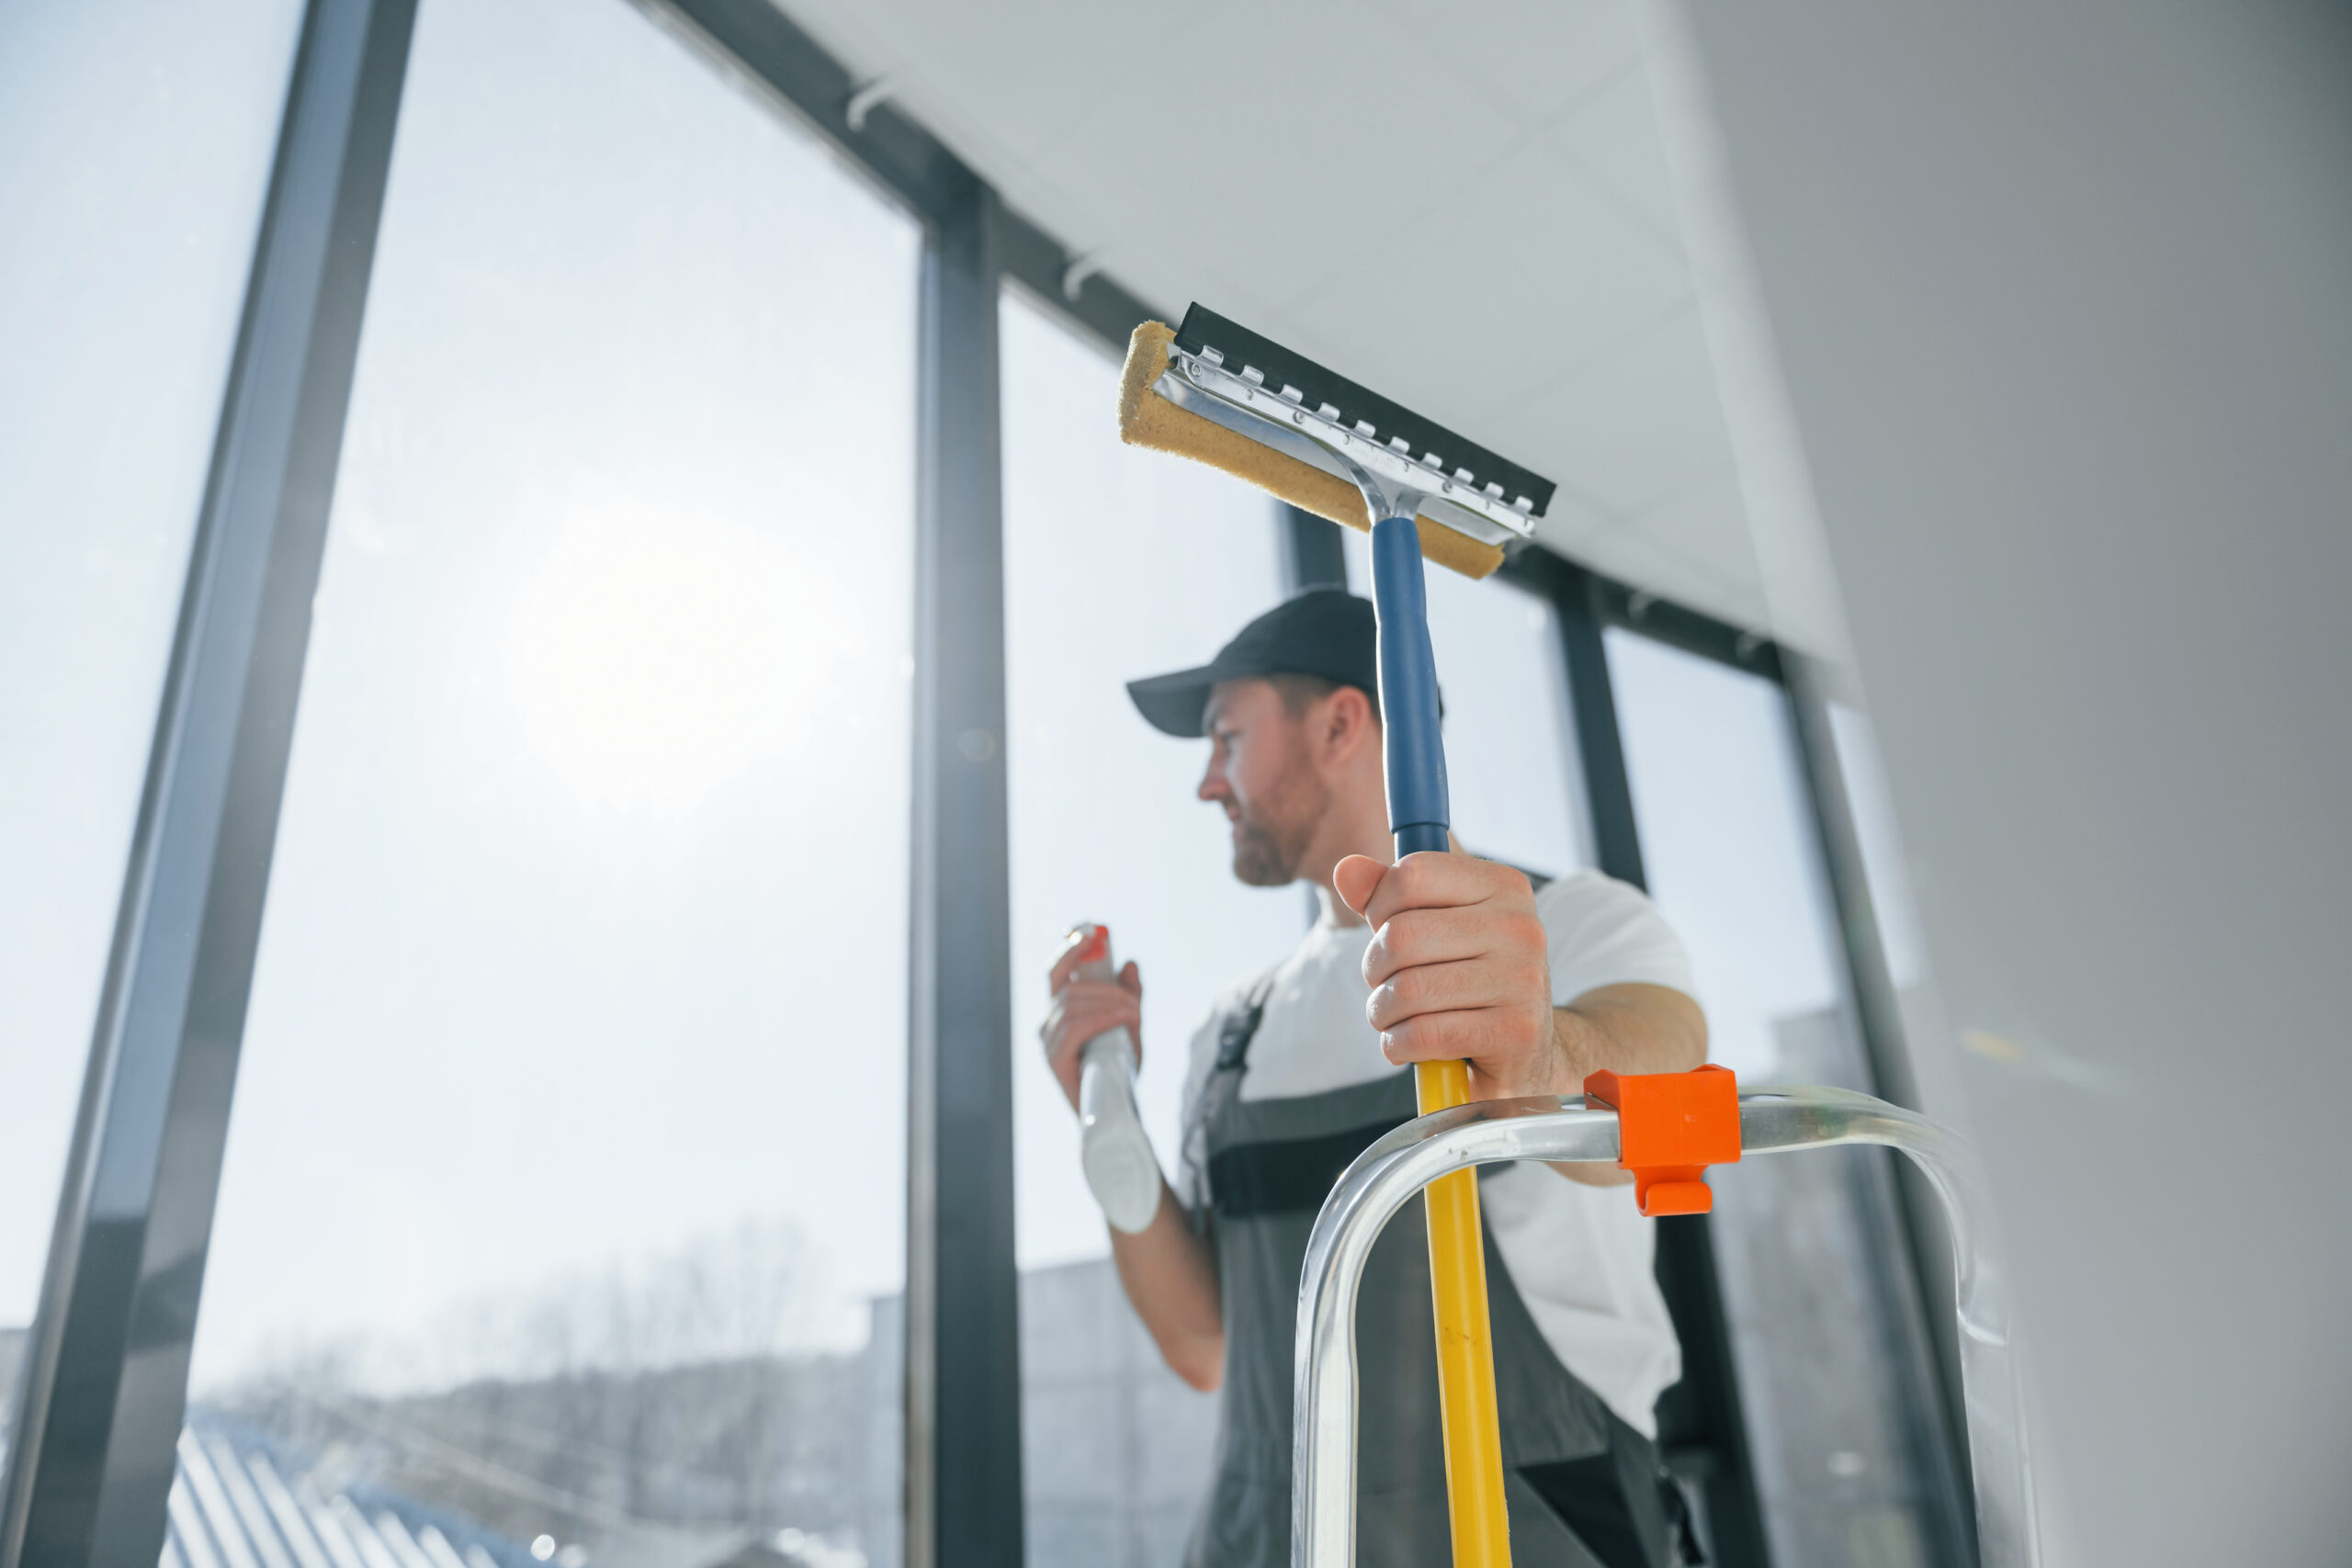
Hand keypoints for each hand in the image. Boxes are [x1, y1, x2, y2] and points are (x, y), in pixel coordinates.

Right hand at [1041, 928, 1143, 1112]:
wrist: (1117, 1110)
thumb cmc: (1118, 1069)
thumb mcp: (1130, 1026)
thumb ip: (1129, 996)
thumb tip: (1130, 964)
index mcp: (1059, 1011)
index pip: (1056, 972)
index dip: (1069, 948)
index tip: (1089, 930)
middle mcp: (1048, 1023)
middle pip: (1070, 987)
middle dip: (1105, 985)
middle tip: (1133, 998)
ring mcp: (1047, 1041)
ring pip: (1074, 1005)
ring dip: (1109, 1003)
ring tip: (1133, 1013)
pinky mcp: (1054, 1059)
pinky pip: (1075, 1027)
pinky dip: (1102, 1017)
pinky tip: (1123, 1019)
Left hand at [1334, 850, 1559, 1100]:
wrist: (1525, 1053)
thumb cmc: (1468, 981)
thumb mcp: (1434, 929)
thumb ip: (1389, 897)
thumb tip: (1346, 869)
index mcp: (1504, 886)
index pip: (1413, 874)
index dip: (1378, 908)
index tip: (1385, 935)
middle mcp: (1521, 926)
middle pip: (1402, 935)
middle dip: (1374, 968)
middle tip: (1384, 986)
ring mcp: (1523, 980)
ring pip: (1408, 990)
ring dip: (1382, 1012)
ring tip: (1393, 1019)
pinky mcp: (1516, 1032)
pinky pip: (1424, 1034)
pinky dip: (1397, 1044)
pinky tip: (1405, 1046)